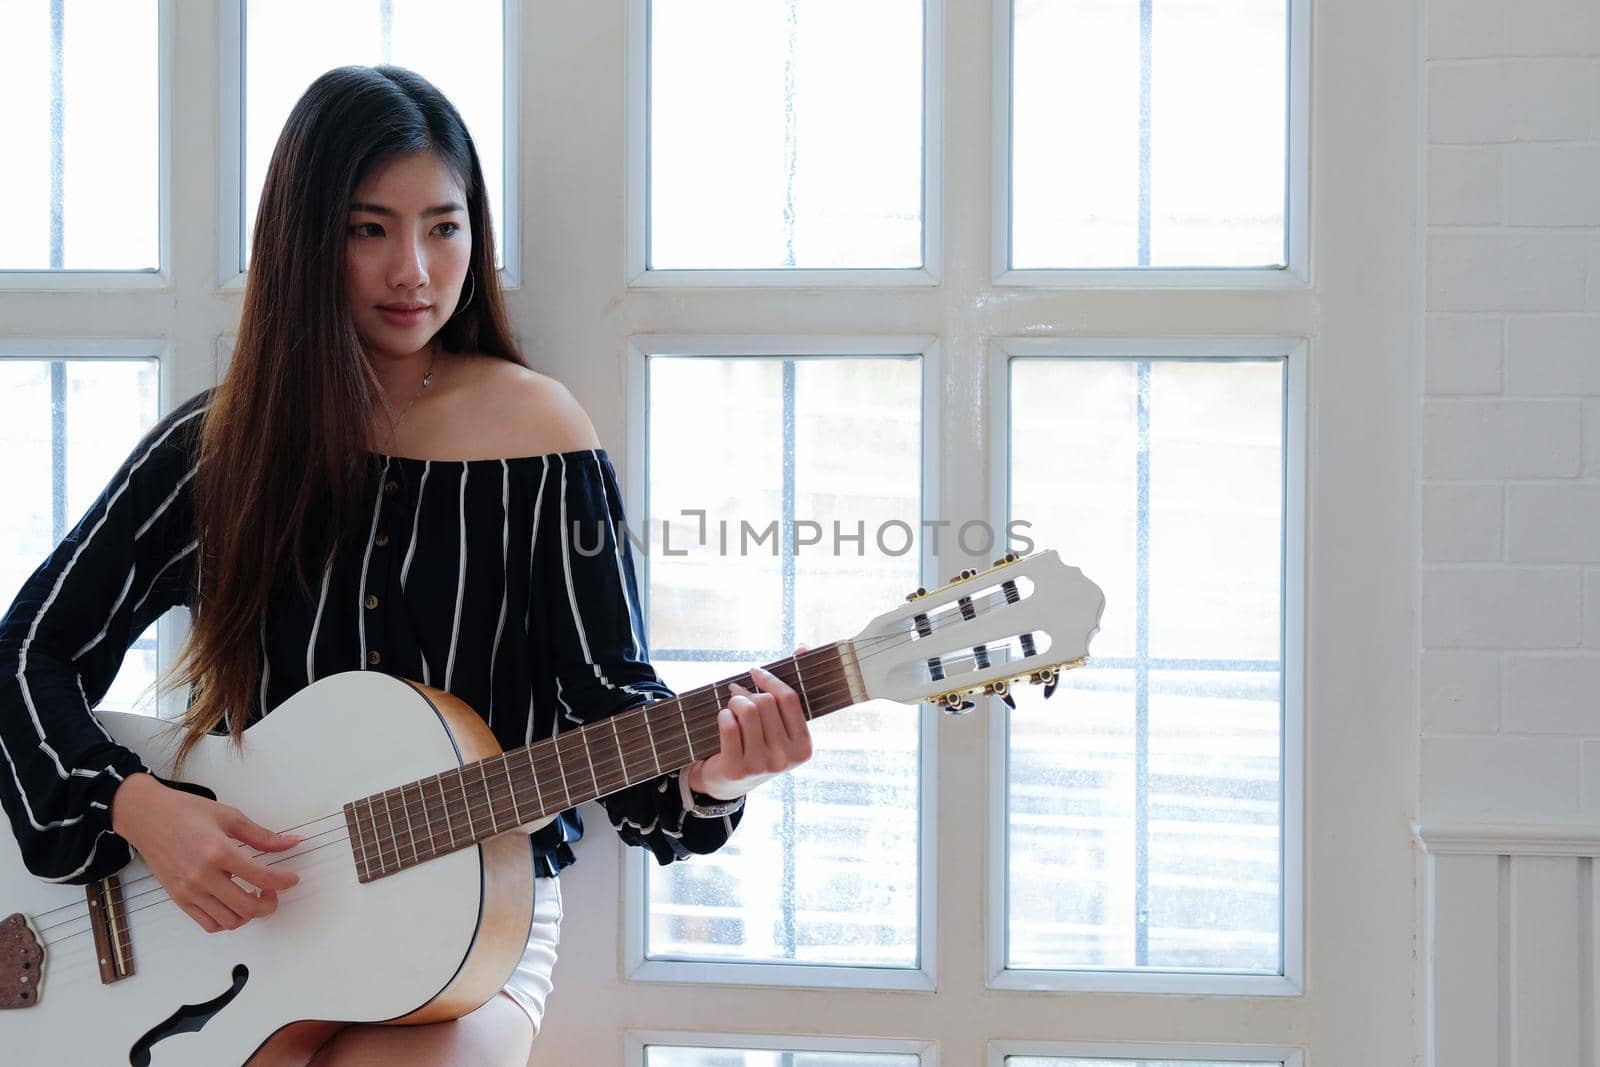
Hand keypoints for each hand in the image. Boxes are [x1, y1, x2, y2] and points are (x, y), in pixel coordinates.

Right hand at [110, 772, 301, 933]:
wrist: (147, 817)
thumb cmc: (185, 812)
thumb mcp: (229, 816)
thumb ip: (262, 835)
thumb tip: (291, 842)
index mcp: (218, 851)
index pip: (261, 877)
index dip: (283, 882)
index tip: (291, 879)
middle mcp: (202, 876)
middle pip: (247, 907)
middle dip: (269, 904)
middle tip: (274, 891)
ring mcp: (188, 891)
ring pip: (229, 921)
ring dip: (249, 914)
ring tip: (254, 896)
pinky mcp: (178, 899)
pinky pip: (208, 924)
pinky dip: (227, 920)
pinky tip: (233, 902)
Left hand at [688, 647, 814, 800]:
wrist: (729, 783)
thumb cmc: (758, 746)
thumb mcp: (779, 726)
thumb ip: (791, 689)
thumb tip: (804, 647)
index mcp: (804, 747)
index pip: (789, 698)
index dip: (770, 679)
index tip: (756, 671)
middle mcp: (786, 759)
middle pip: (766, 702)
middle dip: (748, 692)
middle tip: (738, 693)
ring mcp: (761, 765)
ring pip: (747, 710)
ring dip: (734, 701)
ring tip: (731, 705)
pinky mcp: (736, 768)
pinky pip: (729, 725)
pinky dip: (723, 715)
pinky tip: (723, 719)